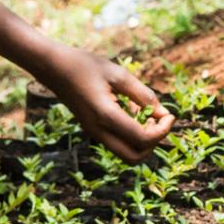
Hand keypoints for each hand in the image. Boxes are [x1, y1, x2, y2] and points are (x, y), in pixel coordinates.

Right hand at [40, 46, 174, 161]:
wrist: (54, 68)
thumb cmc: (86, 66)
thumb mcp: (119, 74)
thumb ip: (143, 94)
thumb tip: (162, 113)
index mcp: (106, 116)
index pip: (143, 139)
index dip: (163, 131)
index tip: (170, 114)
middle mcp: (99, 131)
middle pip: (135, 157)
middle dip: (153, 143)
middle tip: (157, 120)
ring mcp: (94, 133)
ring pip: (126, 154)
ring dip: (142, 141)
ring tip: (145, 113)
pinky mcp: (93, 130)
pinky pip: (118, 143)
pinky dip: (131, 135)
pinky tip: (132, 111)